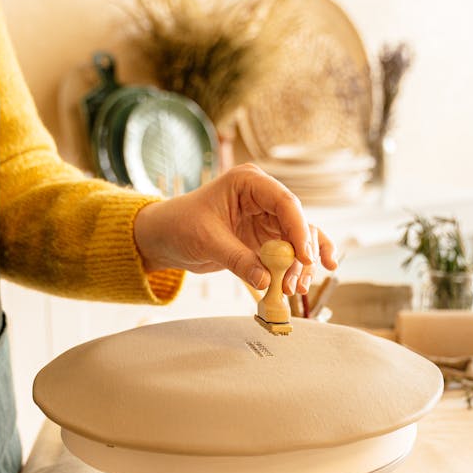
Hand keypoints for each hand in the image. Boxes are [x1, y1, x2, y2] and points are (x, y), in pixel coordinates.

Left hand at [133, 164, 336, 293]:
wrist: (166, 237)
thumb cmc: (180, 225)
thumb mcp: (207, 241)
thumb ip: (238, 259)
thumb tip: (266, 281)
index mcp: (249, 183)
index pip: (285, 203)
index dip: (299, 230)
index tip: (304, 258)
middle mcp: (263, 198)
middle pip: (296, 223)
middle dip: (300, 254)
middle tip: (294, 283)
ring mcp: (266, 218)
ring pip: (297, 240)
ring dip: (300, 266)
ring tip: (294, 290)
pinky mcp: (265, 239)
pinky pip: (289, 252)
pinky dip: (296, 268)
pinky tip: (306, 281)